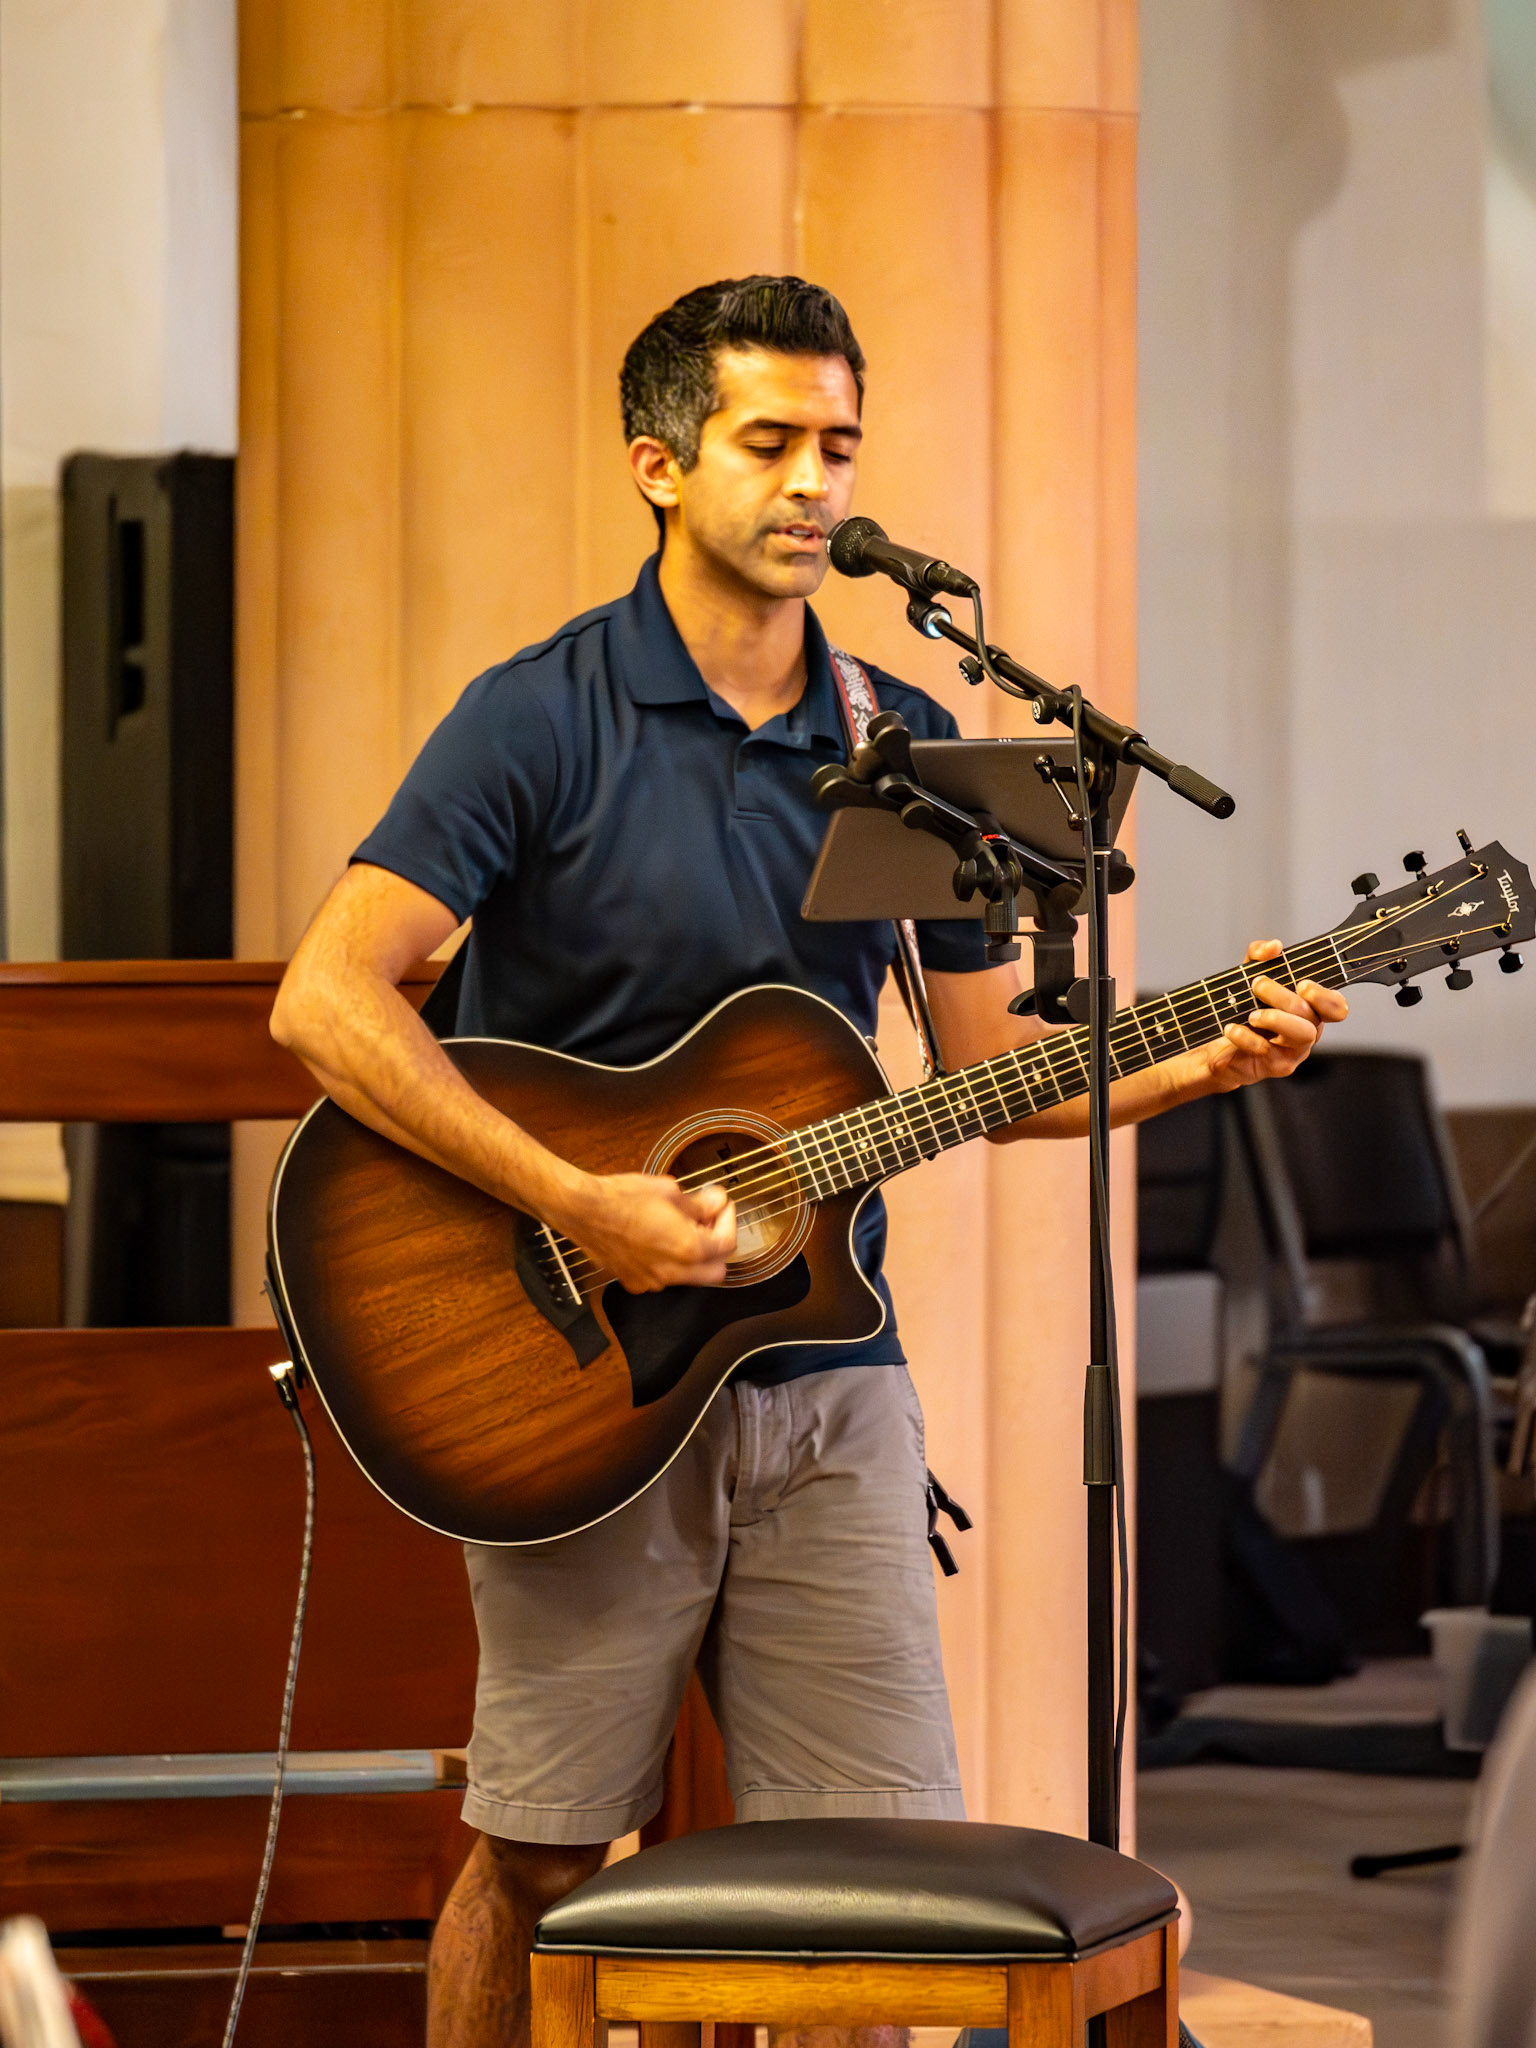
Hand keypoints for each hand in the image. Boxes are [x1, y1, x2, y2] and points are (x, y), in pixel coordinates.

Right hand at [556, 1173, 736, 1292]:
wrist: (582, 1211)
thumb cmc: (621, 1198)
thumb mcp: (669, 1191)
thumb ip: (700, 1203)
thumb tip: (717, 1202)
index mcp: (688, 1249)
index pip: (727, 1244)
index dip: (728, 1220)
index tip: (720, 1205)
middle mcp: (672, 1272)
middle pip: (716, 1270)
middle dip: (717, 1246)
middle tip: (708, 1221)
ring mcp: (652, 1281)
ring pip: (690, 1277)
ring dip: (694, 1256)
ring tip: (680, 1226)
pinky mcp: (634, 1282)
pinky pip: (664, 1278)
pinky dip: (669, 1263)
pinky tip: (657, 1239)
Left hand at [1195, 938, 1349, 1093]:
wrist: (1217, 1045)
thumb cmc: (1241, 1009)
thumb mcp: (1247, 974)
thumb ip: (1259, 955)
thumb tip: (1273, 947)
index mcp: (1310, 1010)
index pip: (1337, 1007)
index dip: (1325, 997)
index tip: (1302, 985)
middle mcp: (1307, 1031)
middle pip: (1311, 1015)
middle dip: (1283, 996)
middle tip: (1257, 985)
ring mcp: (1294, 1051)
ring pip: (1301, 1035)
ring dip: (1275, 1018)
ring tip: (1251, 1013)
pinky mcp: (1274, 1066)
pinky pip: (1268, 1051)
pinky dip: (1247, 1037)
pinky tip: (1232, 1028)